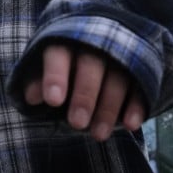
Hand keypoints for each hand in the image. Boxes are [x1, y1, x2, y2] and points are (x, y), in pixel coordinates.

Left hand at [23, 44, 145, 141]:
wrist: (102, 38)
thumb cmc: (67, 60)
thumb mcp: (49, 66)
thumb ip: (39, 80)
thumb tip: (31, 97)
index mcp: (66, 40)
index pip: (59, 54)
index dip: (56, 76)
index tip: (53, 101)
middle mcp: (94, 42)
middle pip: (91, 66)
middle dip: (84, 96)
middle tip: (77, 123)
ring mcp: (120, 53)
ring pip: (117, 78)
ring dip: (108, 108)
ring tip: (98, 135)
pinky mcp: (140, 68)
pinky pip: (140, 85)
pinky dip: (136, 105)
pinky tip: (131, 124)